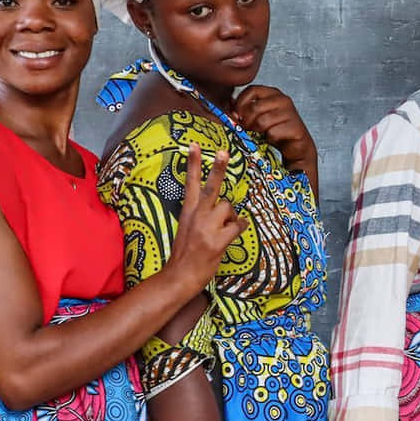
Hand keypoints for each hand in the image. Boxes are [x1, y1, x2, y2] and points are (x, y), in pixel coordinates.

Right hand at [173, 144, 243, 283]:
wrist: (179, 276)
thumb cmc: (186, 254)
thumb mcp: (187, 229)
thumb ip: (202, 215)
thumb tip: (225, 210)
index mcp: (188, 211)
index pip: (190, 182)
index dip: (193, 163)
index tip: (194, 144)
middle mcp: (197, 216)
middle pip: (211, 187)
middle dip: (218, 168)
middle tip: (224, 152)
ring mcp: (207, 228)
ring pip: (229, 208)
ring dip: (232, 217)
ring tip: (226, 229)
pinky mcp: (217, 241)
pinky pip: (238, 226)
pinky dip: (240, 228)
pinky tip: (235, 233)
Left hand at [233, 86, 315, 167]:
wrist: (296, 147)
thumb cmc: (276, 130)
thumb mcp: (258, 116)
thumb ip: (244, 109)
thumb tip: (228, 106)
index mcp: (273, 93)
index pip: (252, 90)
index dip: (240, 103)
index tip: (237, 115)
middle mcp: (283, 100)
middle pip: (254, 107)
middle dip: (247, 121)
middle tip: (248, 129)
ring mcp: (290, 113)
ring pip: (262, 122)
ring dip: (258, 132)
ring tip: (261, 134)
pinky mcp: (295, 127)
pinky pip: (272, 133)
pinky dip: (270, 140)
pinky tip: (274, 140)